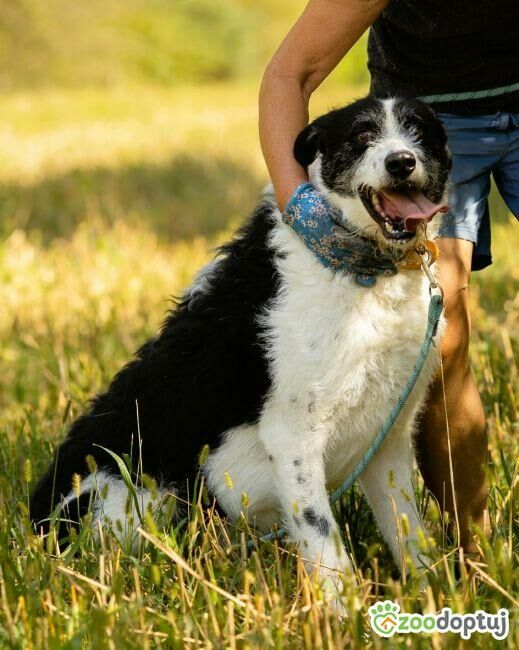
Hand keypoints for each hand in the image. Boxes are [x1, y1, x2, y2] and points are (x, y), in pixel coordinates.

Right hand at [281, 183, 396, 285]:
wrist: (298, 214)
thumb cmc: (320, 208)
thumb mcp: (336, 211)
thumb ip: (352, 221)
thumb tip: (373, 228)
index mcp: (336, 236)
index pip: (363, 247)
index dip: (378, 252)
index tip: (393, 254)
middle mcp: (333, 249)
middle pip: (361, 259)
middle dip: (379, 264)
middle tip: (395, 267)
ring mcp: (329, 256)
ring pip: (354, 267)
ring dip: (372, 271)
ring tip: (388, 273)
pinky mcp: (327, 260)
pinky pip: (344, 271)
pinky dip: (358, 276)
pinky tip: (369, 281)